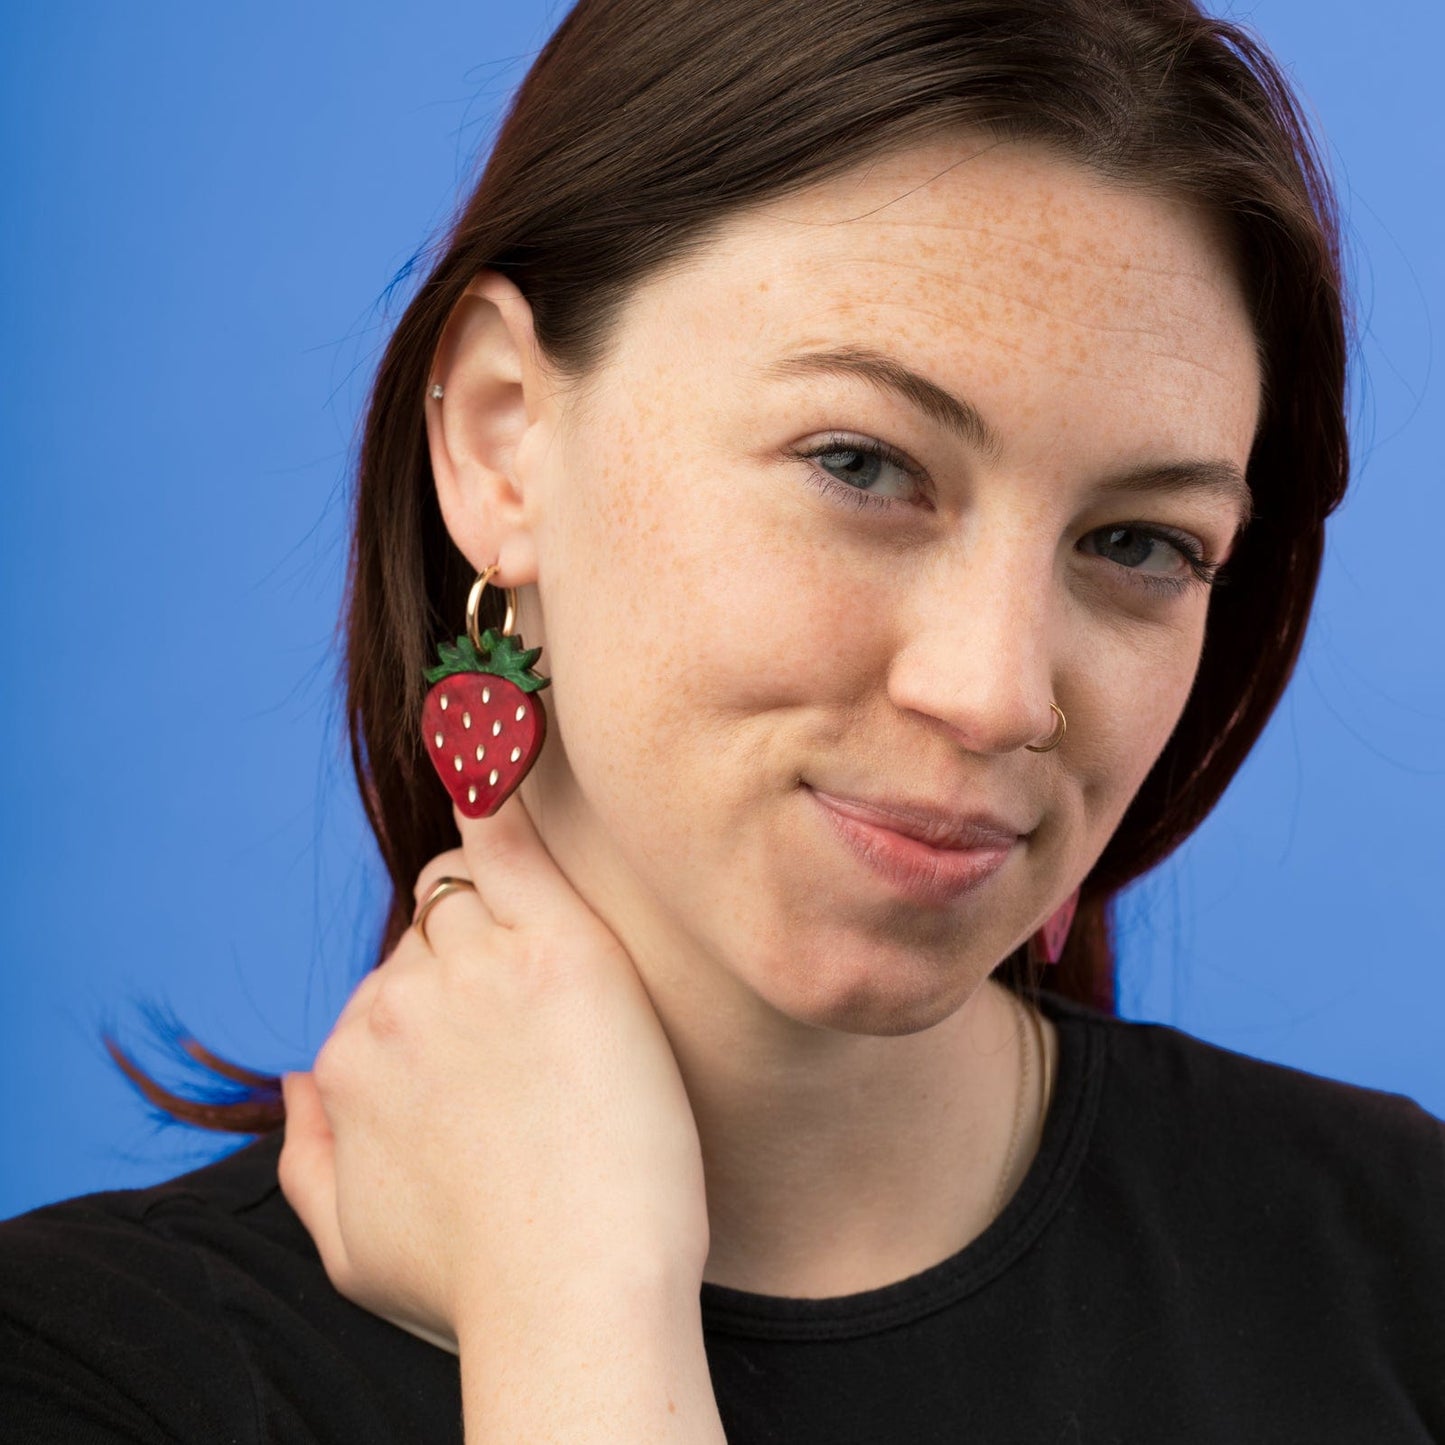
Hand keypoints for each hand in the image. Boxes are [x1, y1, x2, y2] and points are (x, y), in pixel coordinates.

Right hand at [277, 795, 710, 1352]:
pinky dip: (492, 776)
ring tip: (567, 992)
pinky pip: (507, 839)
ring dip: (510, 923)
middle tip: (550, 1046)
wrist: (576, 1301)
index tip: (504, 1061)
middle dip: (480, 974)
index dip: (453, 1020)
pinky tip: (494, 717)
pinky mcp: (555, 947)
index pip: (391, 989)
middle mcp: (394, 1000)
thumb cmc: (481, 1286)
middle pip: (431, 940)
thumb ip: (304, 1157)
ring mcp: (475, 966)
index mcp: (346, 1060)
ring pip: (474, 898)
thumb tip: (299, 1080)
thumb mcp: (350, 1243)